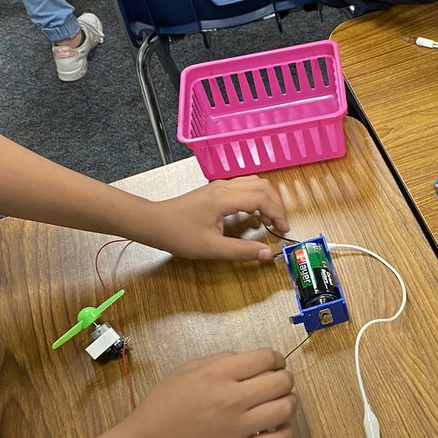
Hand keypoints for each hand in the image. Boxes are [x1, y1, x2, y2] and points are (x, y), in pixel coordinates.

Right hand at [118, 349, 296, 437]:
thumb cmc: (161, 409)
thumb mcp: (185, 371)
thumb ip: (218, 360)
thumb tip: (245, 359)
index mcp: (218, 374)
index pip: (266, 358)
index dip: (276, 359)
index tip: (274, 364)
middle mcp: (232, 398)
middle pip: (281, 381)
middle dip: (284, 379)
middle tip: (278, 383)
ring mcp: (238, 427)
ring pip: (286, 409)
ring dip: (289, 402)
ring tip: (281, 403)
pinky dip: (286, 432)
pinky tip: (278, 428)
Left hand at [138, 177, 289, 260]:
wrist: (154, 223)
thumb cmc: (179, 235)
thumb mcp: (211, 249)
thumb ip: (241, 251)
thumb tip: (267, 254)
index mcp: (224, 198)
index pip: (262, 197)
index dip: (278, 213)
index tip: (283, 230)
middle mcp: (224, 186)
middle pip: (263, 185)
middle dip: (277, 205)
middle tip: (280, 226)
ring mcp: (220, 185)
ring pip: (254, 183)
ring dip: (267, 200)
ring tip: (268, 221)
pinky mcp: (216, 189)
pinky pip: (244, 187)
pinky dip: (256, 198)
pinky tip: (253, 215)